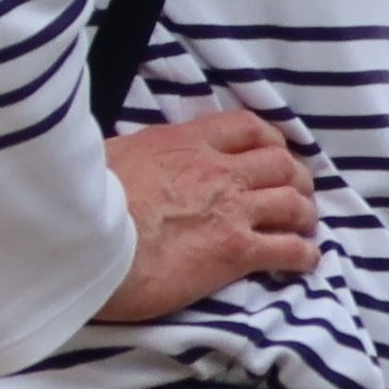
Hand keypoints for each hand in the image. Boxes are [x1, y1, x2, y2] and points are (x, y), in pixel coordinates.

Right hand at [95, 107, 318, 320]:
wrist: (84, 241)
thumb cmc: (82, 201)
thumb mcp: (110, 156)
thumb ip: (138, 155)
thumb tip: (134, 160)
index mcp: (185, 142)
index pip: (245, 127)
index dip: (268, 139)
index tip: (273, 153)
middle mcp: (218, 171)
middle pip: (280, 164)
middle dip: (296, 178)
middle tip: (296, 193)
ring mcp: (232, 210)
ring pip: (292, 203)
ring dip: (304, 214)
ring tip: (303, 226)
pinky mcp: (236, 251)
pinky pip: (288, 250)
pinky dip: (304, 254)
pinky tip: (306, 261)